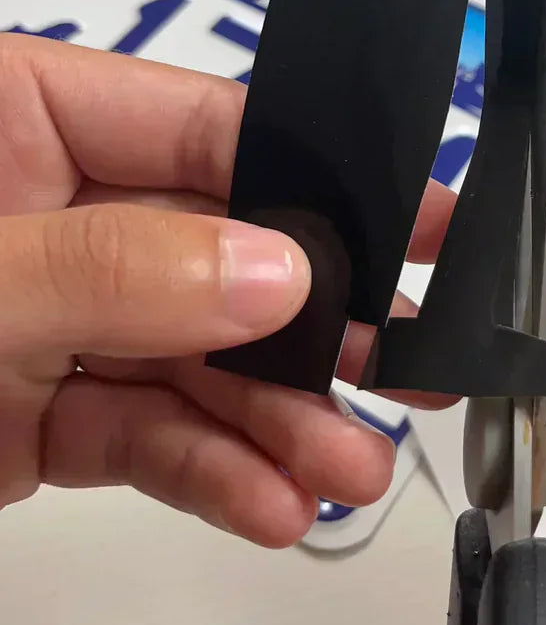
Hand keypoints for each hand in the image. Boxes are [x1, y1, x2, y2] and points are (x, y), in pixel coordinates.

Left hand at [0, 34, 451, 544]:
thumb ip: (113, 270)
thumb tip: (277, 273)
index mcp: (29, 119)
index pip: (209, 130)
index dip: (324, 178)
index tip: (427, 222)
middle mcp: (57, 209)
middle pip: (224, 256)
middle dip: (319, 327)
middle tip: (420, 369)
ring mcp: (56, 317)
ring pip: (198, 359)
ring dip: (279, 421)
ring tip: (347, 472)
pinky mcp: (44, 414)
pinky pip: (146, 433)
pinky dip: (210, 471)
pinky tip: (269, 505)